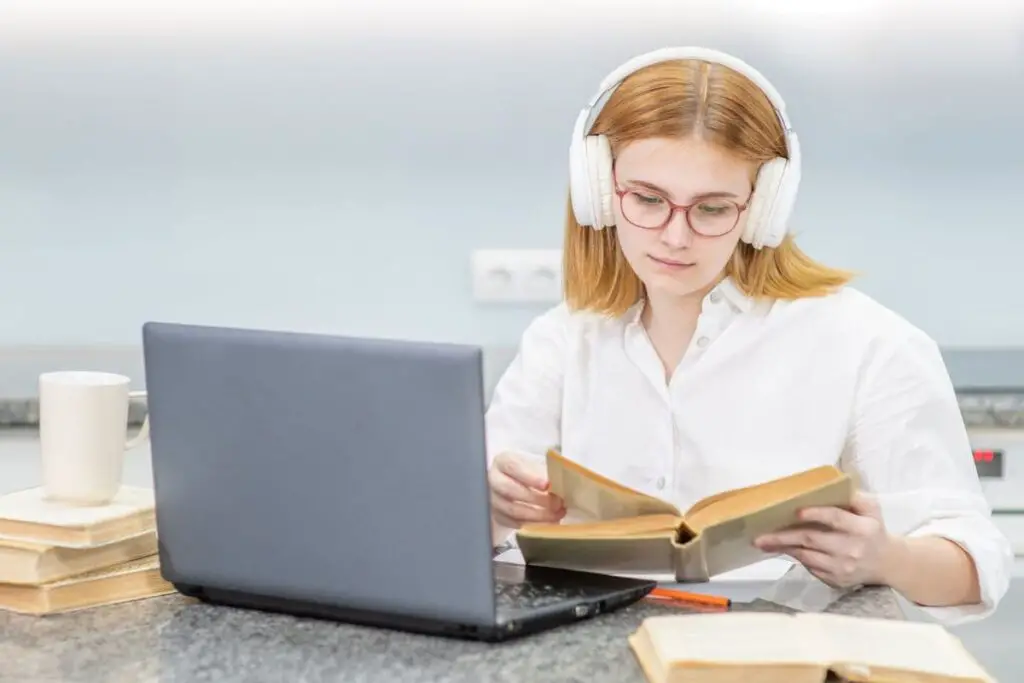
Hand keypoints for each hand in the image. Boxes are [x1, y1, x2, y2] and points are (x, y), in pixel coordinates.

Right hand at [488, 451, 565, 529]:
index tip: (547, 485)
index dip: (530, 477)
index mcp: (503, 461)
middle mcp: (494, 479)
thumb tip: (562, 482)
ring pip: (513, 510)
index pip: (513, 467)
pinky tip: (548, 522)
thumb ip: (547, 471)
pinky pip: (514, 523)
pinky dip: (533, 524)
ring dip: (538, 515)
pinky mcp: (498, 516)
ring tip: (557, 514)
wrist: (519, 482)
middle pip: (510, 490)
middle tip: (557, 503)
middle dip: (537, 499)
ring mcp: (494, 499)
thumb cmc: (530, 471)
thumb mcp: (538, 464)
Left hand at [754, 491, 897, 588]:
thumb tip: (829, 485)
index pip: (836, 519)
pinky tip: (783, 549)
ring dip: (784, 547)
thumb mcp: (871, 509)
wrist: (886, 563)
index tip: (796, 511)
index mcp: (863, 528)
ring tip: (764, 541)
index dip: (816, 514)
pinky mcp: (836, 580)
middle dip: (783, 537)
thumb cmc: (873, 529)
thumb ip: (853, 496)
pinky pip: (810, 567)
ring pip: (807, 556)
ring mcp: (843, 568)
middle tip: (760, 536)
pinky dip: (796, 557)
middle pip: (812, 540)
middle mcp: (852, 550)